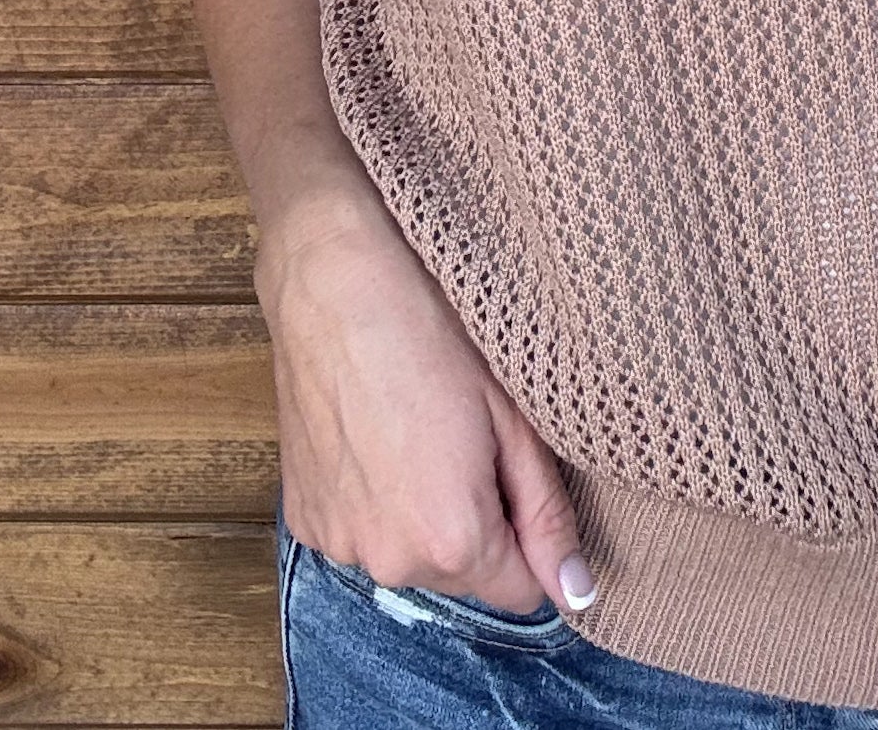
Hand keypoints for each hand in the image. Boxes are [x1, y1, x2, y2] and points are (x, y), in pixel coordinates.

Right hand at [258, 197, 596, 616]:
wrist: (337, 284)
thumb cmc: (435, 336)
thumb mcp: (515, 418)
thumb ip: (548, 515)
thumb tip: (577, 591)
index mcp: (452, 540)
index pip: (520, 593)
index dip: (531, 537)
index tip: (516, 474)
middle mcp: (389, 561)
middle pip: (461, 575)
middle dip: (476, 524)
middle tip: (467, 436)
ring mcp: (337, 542)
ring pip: (407, 554)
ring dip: (420, 515)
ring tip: (416, 429)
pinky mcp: (300, 517)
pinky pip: (359, 531)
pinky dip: (372, 500)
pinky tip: (373, 434)